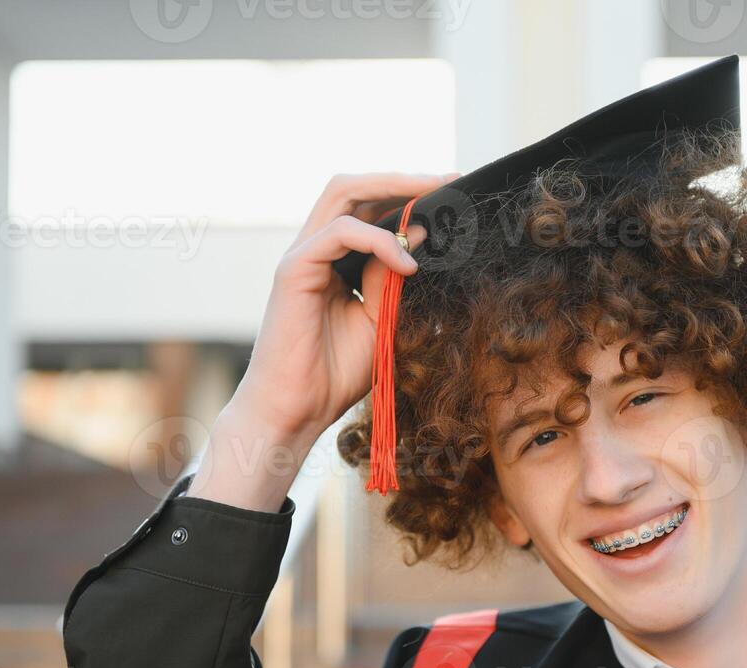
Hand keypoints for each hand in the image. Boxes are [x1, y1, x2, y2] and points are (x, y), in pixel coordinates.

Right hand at [189, 171, 457, 511]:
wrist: (297, 410)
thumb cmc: (333, 374)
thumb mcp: (380, 318)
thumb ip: (394, 277)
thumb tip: (420, 235)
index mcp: (334, 259)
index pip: (368, 207)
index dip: (408, 195)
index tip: (453, 193)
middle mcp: (315, 249)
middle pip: (354, 187)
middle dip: (404, 179)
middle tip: (451, 181)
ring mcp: (301, 256)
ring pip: (343, 193)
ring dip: (393, 190)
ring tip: (434, 199)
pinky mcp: (294, 270)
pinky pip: (339, 232)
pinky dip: (378, 240)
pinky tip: (407, 264)